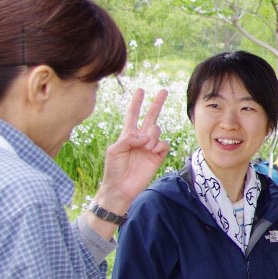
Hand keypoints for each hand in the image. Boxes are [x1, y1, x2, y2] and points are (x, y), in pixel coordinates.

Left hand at [96, 89, 170, 212]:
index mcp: (127, 135)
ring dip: (152, 135)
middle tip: (164, 90)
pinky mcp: (158, 156)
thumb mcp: (114, 150)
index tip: (140, 90)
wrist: (121, 188)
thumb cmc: (113, 169)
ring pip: (157, 130)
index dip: (136, 103)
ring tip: (145, 147)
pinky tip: (152, 151)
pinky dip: (159, 145)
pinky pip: (164, 144)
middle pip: (150, 117)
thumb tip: (144, 136)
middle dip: (156, 103)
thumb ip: (128, 139)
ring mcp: (150, 147)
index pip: (133, 115)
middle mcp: (140, 138)